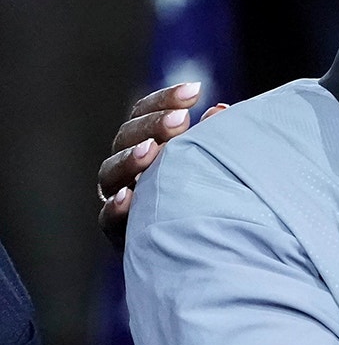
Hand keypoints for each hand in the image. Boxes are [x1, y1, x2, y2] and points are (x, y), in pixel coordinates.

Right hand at [96, 82, 227, 249]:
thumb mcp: (211, 166)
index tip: (194, 91)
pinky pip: (109, 219)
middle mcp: (128, 169)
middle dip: (152, 125)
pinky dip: (117, 207)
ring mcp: (120, 198)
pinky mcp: (121, 233)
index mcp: (147, 145)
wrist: (204, 254)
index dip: (164, 100)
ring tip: (151, 152)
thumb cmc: (209, 199)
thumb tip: (222, 110)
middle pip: (126, 138)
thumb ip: (212, 140)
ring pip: (111, 173)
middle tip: (181, 120)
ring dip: (130, 159)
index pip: (145, 114)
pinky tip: (129, 198)